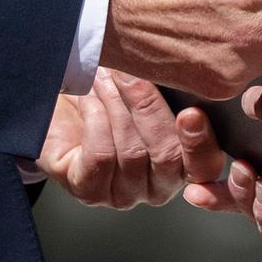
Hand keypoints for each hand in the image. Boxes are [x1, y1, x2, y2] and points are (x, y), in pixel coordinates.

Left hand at [35, 67, 206, 208]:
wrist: (56, 101)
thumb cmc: (109, 94)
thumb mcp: (147, 87)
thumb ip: (172, 87)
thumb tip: (186, 68)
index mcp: (182, 165)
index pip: (205, 166)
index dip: (201, 143)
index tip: (191, 113)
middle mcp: (157, 187)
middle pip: (167, 156)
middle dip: (149, 109)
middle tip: (131, 73)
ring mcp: (123, 194)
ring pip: (132, 152)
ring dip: (117, 105)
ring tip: (105, 76)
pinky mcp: (88, 190)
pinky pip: (101, 155)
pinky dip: (95, 117)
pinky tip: (88, 96)